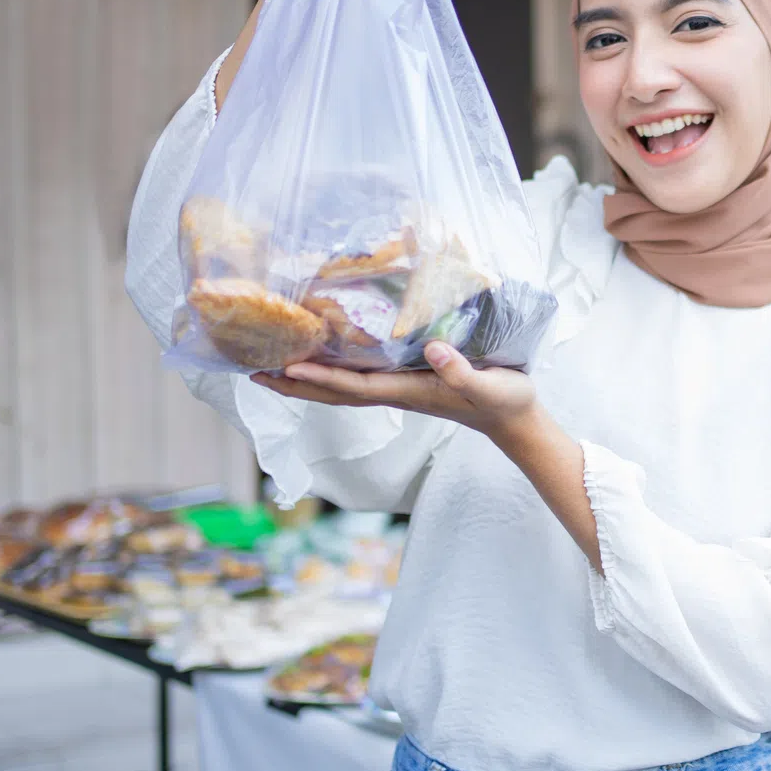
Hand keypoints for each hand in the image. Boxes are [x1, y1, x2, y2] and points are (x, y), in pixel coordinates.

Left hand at [251, 342, 538, 438]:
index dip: (322, 378)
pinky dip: (331, 373)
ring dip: (306, 382)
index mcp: (410, 392)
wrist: (514, 420)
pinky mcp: (406, 384)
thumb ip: (461, 370)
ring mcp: (399, 391)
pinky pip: (358, 379)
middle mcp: (397, 394)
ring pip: (342, 389)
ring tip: (272, 370)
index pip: (356, 386)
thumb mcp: (489, 385)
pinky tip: (321, 361)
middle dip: (296, 386)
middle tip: (255, 374)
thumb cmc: (504, 401)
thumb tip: (431, 350)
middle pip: (336, 394)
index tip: (288, 368)